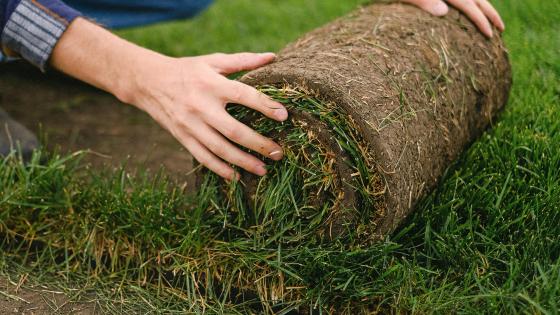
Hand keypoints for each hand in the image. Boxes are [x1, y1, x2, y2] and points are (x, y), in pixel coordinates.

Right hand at [130, 53, 287, 179]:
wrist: (148, 82)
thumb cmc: (188, 70)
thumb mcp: (213, 61)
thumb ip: (243, 60)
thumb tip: (272, 57)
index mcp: (212, 84)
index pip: (244, 96)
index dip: (265, 106)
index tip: (284, 116)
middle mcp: (201, 106)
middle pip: (234, 130)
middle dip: (259, 144)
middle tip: (279, 153)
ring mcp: (190, 125)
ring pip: (220, 149)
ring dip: (243, 162)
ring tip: (263, 169)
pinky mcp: (182, 138)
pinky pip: (203, 158)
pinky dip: (220, 169)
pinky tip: (236, 176)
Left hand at [401, 0, 504, 36]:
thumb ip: (419, 0)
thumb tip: (444, 12)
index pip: (467, 3)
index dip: (480, 19)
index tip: (491, 35)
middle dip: (489, 12)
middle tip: (501, 30)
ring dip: (482, 5)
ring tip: (491, 20)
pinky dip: (468, 2)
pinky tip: (470, 9)